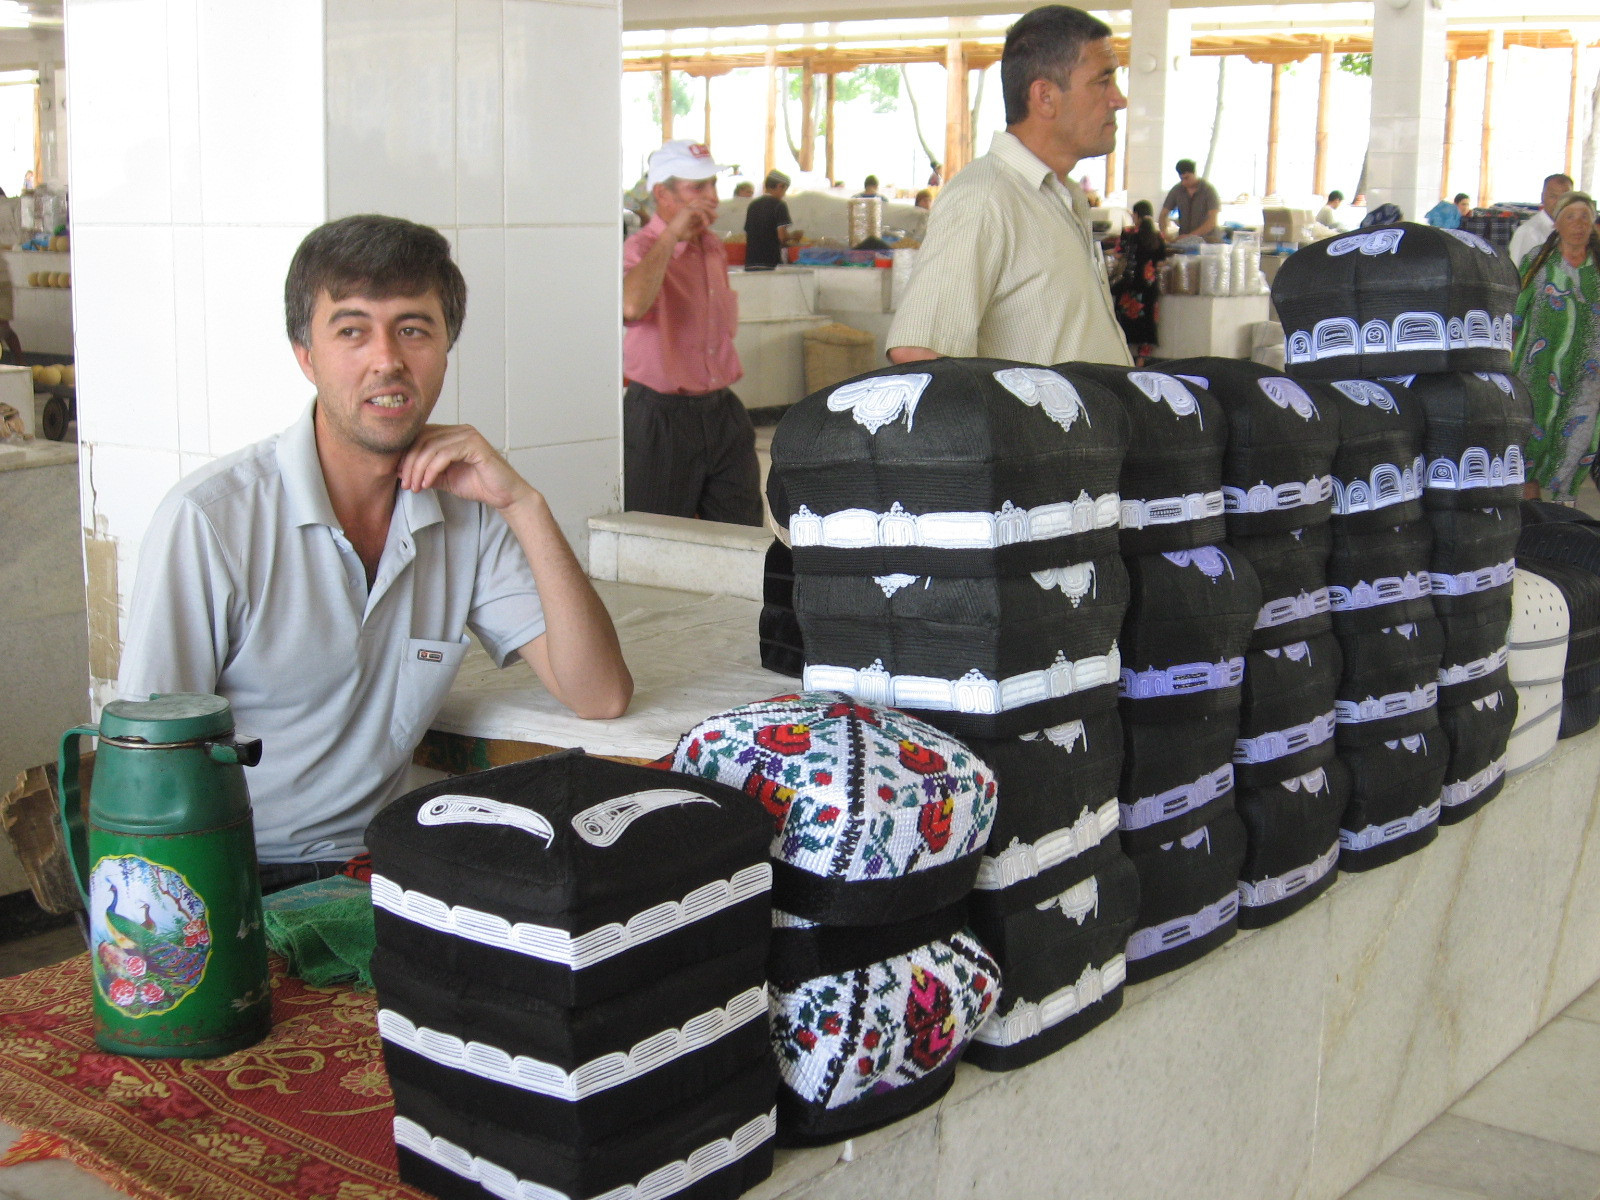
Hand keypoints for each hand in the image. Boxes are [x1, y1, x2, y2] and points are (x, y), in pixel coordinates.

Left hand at [397, 424, 534, 512]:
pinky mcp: (475, 446)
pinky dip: (432, 469)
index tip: (400, 476)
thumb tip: (400, 471)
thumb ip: (426, 471)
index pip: (420, 436)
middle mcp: (459, 430)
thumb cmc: (478, 485)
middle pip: (422, 439)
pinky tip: (428, 483)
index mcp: (452, 434)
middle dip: (409, 463)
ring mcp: (468, 436)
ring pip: (431, 446)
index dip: (405, 455)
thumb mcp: (444, 478)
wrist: (504, 495)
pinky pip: (445, 454)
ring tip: (416, 486)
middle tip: (405, 484)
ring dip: (418, 468)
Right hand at [665, 198, 715, 242]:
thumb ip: (699, 227)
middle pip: (700, 202)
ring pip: (701, 205)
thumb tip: (706, 225)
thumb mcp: (692, 231)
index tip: (714, 217)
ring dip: (709, 211)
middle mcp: (686, 208)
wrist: (671, 236)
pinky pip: (700, 211)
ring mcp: (686, 208)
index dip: (707, 209)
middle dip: (709, 206)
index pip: (698, 206)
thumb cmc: (679, 235)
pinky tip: (707, 224)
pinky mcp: (687, 211)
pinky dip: (705, 217)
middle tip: (716, 214)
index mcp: (686, 212)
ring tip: (715, 218)